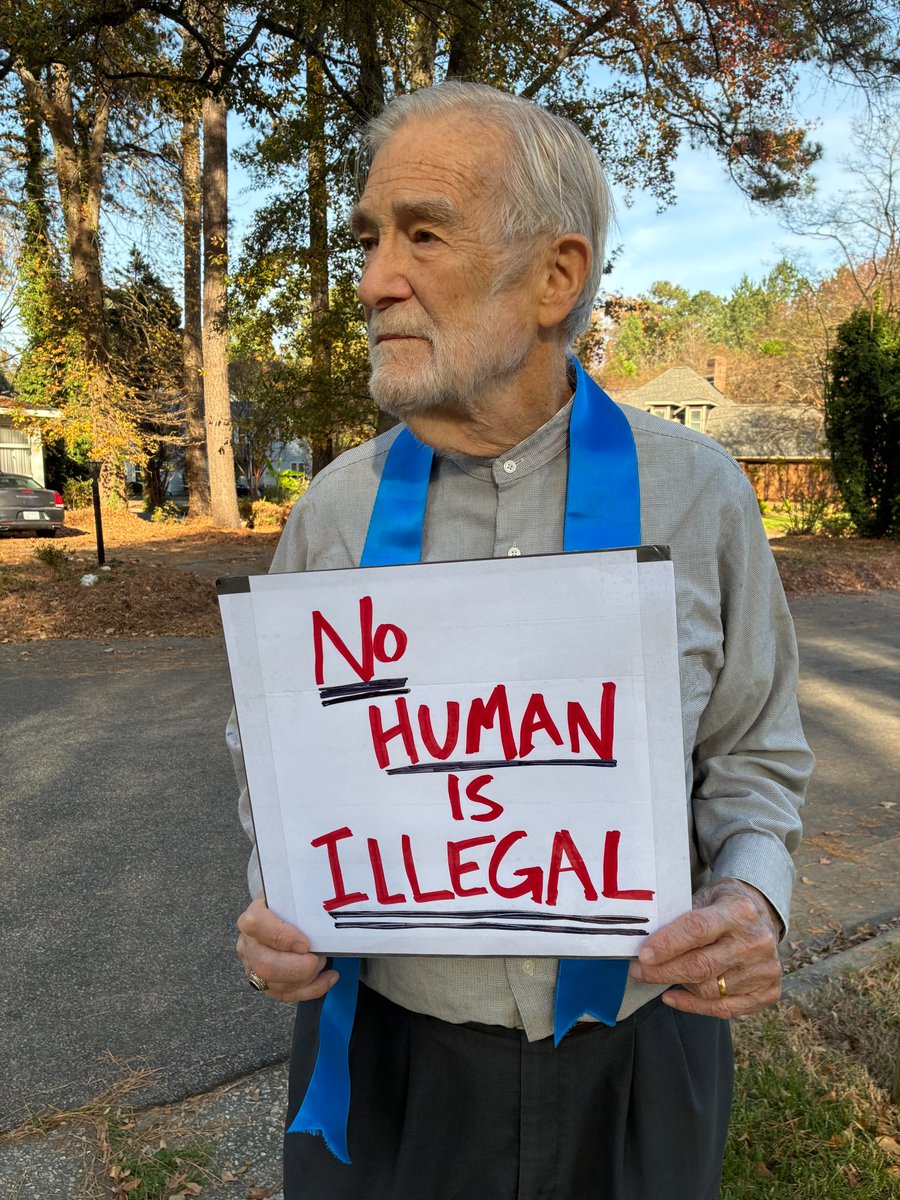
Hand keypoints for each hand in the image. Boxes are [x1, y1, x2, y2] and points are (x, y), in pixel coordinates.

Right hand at [236, 894, 339, 1002]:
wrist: (280, 912)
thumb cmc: (289, 904)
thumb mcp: (291, 892)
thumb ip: (300, 894)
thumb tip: (323, 898)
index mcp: (252, 916)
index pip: (256, 925)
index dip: (282, 937)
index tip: (306, 943)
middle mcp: (248, 944)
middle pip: (265, 964)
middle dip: (299, 967)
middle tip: (318, 957)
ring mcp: (253, 966)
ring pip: (274, 985)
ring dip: (307, 979)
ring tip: (322, 962)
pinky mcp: (264, 984)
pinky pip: (286, 995)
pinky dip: (312, 989)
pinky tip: (328, 978)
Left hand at [628, 877, 781, 1017]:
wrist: (762, 915)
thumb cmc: (724, 905)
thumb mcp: (705, 896)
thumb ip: (681, 916)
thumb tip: (646, 941)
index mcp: (739, 910)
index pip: (697, 929)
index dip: (667, 944)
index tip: (643, 955)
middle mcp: (756, 941)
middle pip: (701, 965)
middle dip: (663, 971)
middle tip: (639, 970)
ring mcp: (765, 969)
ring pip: (709, 990)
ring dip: (678, 985)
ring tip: (659, 976)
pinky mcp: (769, 991)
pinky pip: (724, 1009)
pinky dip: (694, 1006)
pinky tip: (673, 996)